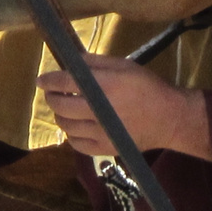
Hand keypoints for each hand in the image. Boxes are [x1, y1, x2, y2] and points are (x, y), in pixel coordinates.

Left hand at [37, 54, 211, 159]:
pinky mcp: (104, 149)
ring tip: (66, 109)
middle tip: (53, 93)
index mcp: (106, 86)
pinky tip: (76, 126)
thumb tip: (72, 61)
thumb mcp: (125, 66)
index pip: (66, 82)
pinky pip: (76, 144)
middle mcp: (99, 111)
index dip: (49, 80)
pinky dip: (71, 134)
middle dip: (52, 98)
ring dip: (61, 116)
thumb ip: (96, 63)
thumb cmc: (148, 87)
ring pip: (66, 126)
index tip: (42, 80)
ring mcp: (101, 134)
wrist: (169, 119)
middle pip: (61, 106)